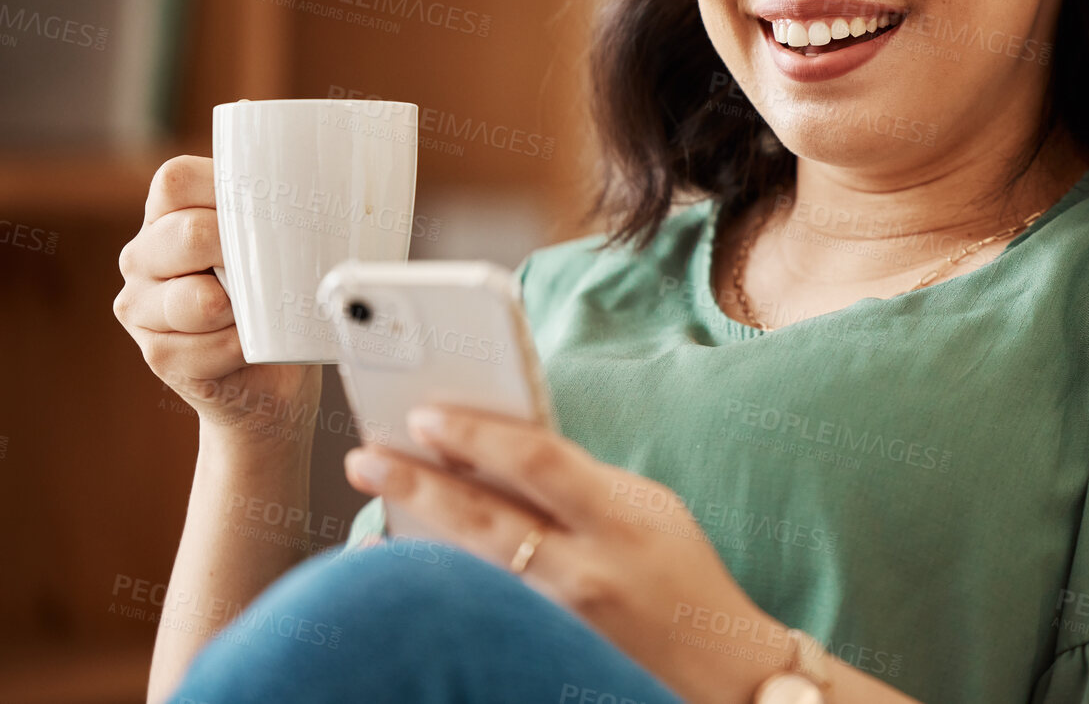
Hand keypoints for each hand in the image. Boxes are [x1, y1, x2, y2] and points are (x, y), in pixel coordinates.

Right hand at [114, 156, 320, 448]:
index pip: (178, 180)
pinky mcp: (158, 355)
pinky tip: (251, 345)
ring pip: (194, 299)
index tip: (269, 213)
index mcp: (167, 214)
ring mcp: (141, 307)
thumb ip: (279, 210)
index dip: (227, 192)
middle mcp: (143, 255)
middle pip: (188, 234)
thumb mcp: (277, 241)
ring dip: (243, 309)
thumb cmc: (278, 292)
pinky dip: (241, 348)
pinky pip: (204, 349)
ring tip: (261, 313)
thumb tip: (338, 187)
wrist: (274, 370)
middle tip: (276, 269)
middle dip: (243, 252)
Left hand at [344, 406, 789, 703]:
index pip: (537, 459)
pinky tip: (398, 570)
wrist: (722, 674)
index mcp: (620, 517)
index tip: (425, 414)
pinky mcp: (543, 653)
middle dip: (416, 482)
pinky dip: (436, 584)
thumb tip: (505, 451)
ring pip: (467, 570)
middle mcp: (585, 570)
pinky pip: (476, 609)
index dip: (475, 433)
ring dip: (414, 531)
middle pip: (483, 517)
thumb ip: (582, 482)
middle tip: (366, 456)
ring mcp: (559, 621)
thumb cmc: (685, 580)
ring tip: (373, 503)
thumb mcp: (649, 510)